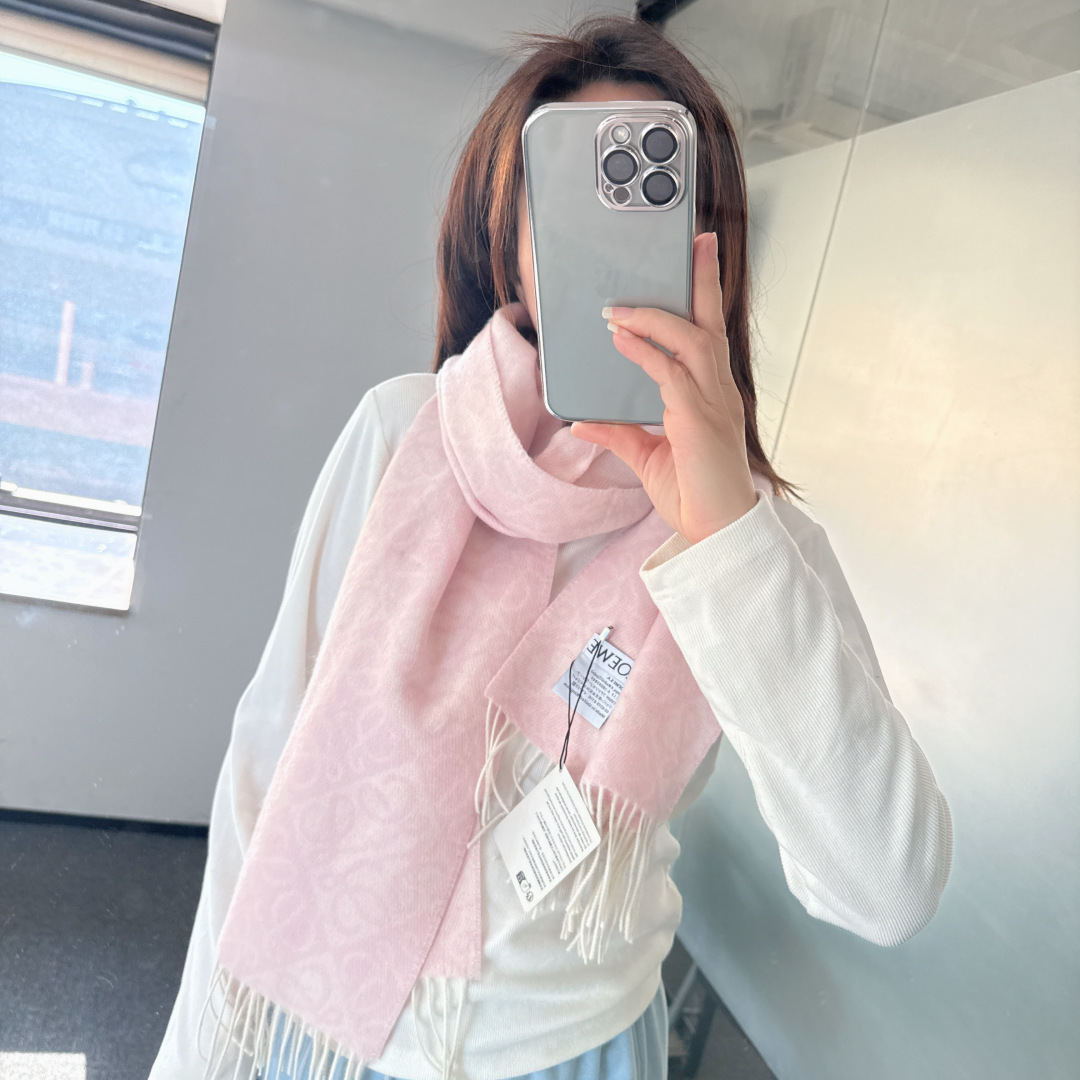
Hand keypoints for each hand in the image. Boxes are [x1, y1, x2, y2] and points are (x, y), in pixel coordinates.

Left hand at [571, 231, 756, 544]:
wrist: (717, 531)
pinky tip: (622, 339)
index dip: (702, 297)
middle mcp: (718, 392)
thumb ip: (617, 434)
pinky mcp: (698, 421)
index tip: (696, 262)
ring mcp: (712, 404)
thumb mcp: (646, 458)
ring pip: (693, 340)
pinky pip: (671, 375)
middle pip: (712, 322)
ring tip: (622, 305)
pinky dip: (646, 353)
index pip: (707, 335)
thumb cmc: (695, 495)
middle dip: (705, 279)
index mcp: (711, 395)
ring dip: (657, 316)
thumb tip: (581, 423)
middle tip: (697, 240)